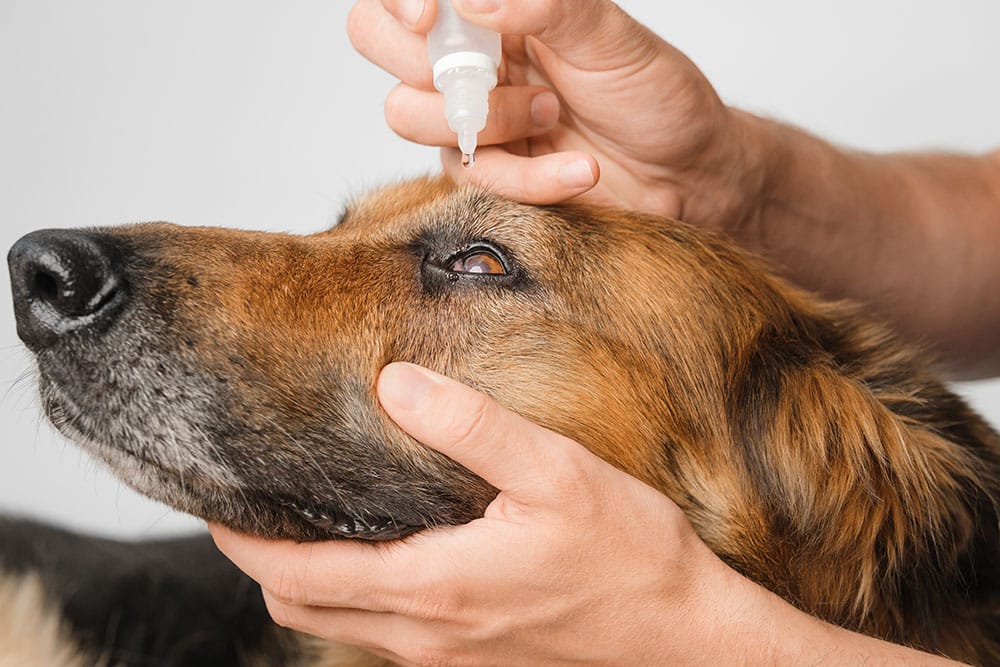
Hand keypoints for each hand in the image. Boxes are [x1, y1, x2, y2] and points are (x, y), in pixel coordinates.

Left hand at [210, 362, 765, 664]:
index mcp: (434, 586)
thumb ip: (473, 428)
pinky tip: (384, 548)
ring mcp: (447, 655)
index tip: (219, 501)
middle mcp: (427, 633)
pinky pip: (384, 632)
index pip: (297, 575)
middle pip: (301, 609)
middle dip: (263, 562)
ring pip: (341, 625)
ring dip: (308, 579)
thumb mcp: (556, 475)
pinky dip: (356, 594)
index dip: (244, 543)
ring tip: (306, 520)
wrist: (684, 638)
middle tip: (253, 506)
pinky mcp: (472, 659)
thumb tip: (398, 385)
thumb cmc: (630, 558)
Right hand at [347, 0, 767, 232]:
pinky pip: (468, 176)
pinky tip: (578, 171)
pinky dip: (527, 178)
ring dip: (487, 118)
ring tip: (554, 114)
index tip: (429, 18)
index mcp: (495, 10)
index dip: (398, 2)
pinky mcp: (485, 174)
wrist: (685, 176)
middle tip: (489, 71)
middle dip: (424, 61)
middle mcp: (471, 56)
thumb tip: (471, 0)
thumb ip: (546, 5)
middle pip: (378, 41)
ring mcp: (471, 116)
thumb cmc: (654, 97)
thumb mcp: (611, 39)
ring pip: (407, 113)